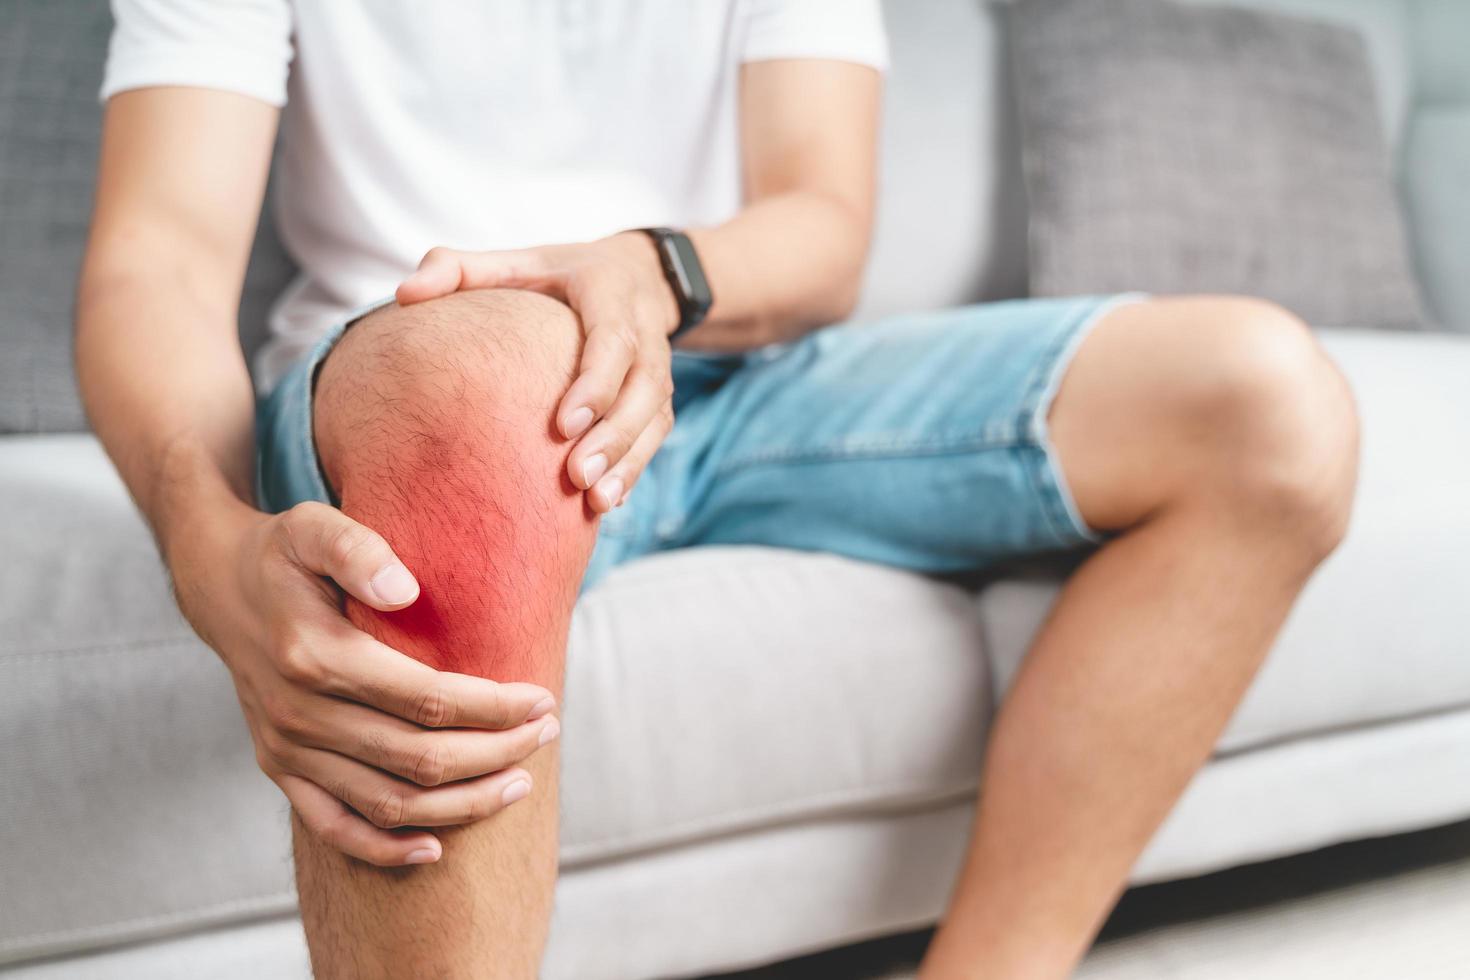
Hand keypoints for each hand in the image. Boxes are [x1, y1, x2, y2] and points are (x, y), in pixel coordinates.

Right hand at [168, 500, 561, 866]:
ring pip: (389, 801)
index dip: (493, 707)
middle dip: (495, 752)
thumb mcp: (313, 526)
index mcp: (316, 656)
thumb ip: (359, 551)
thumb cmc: (283, 552)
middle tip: (546, 734)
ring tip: (519, 783)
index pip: (428, 699)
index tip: (542, 700)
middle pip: (419, 757)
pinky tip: (435, 847)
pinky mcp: (279, 768)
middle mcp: (299, 713)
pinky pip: (334, 827)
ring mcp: (287, 748)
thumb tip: (406, 591)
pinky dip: (386, 847)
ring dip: (462, 803)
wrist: (219, 586)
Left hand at [396, 233, 679, 512]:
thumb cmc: (560, 274)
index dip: (595, 382)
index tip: (563, 426)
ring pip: (655, 418)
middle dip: (615, 436)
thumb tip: (405, 294)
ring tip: (597, 503)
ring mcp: (659, 367)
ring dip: (629, 461)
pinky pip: (657, 436)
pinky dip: (636, 469)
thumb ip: (459, 269)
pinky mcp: (660, 398)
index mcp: (608, 292)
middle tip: (577, 478)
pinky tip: (608, 503)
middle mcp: (644, 331)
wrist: (639, 276)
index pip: (612, 340)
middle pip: (642, 388)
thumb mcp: (516, 261)